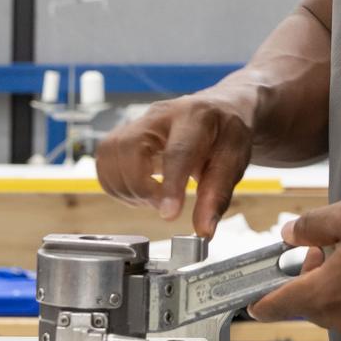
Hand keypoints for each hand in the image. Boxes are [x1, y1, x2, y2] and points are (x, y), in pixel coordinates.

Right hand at [95, 88, 255, 234]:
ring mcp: (139, 122)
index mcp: (195, 117)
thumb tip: (204, 231)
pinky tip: (139, 191)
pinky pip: (104, 160)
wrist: (218, 109)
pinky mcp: (125, 134)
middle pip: (131, 148)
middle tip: (162, 205)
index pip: (178, 151)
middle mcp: (161, 115)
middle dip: (141, 187)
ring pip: (111, 154)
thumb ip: (218, 196)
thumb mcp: (235, 161)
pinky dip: (115, 183)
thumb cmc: (226, 133)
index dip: (170, 184)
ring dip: (126, 187)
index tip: (168, 214)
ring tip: (152, 197)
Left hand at [248, 197, 340, 340]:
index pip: (277, 306)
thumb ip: (312, 226)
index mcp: (326, 294)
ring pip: (336, 307)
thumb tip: (288, 235)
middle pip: (309, 303)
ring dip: (336, 284)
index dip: (259, 300)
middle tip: (327, 246)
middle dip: (309, 277)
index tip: (249, 297)